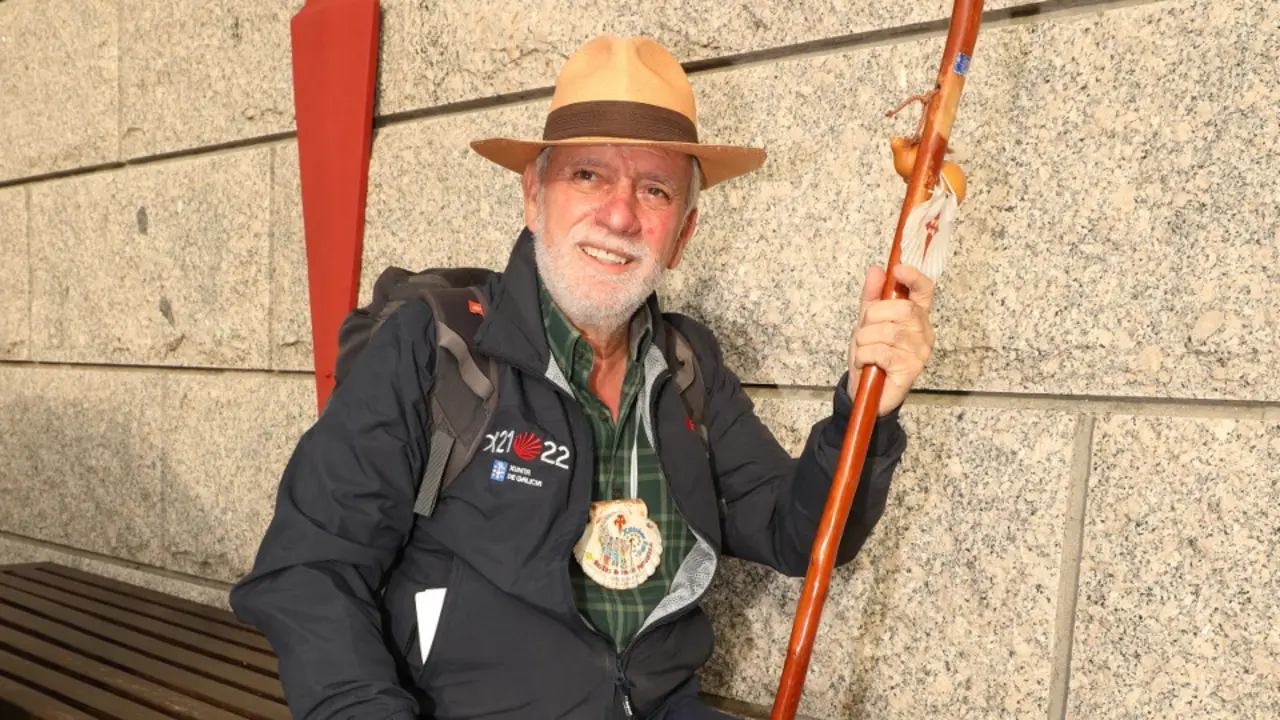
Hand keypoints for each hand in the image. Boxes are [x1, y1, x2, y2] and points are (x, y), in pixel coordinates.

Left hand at [847, 263, 935, 415]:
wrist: (864, 392)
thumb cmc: (870, 356)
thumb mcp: (866, 323)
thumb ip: (871, 297)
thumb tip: (876, 270)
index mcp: (915, 316)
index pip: (924, 290)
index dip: (914, 277)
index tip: (898, 269)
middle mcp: (923, 332)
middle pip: (902, 309)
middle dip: (873, 317)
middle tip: (864, 331)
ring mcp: (920, 351)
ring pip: (889, 332)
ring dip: (866, 340)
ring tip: (863, 350)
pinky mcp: (911, 369)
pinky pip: (883, 352)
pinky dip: (866, 355)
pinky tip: (865, 362)